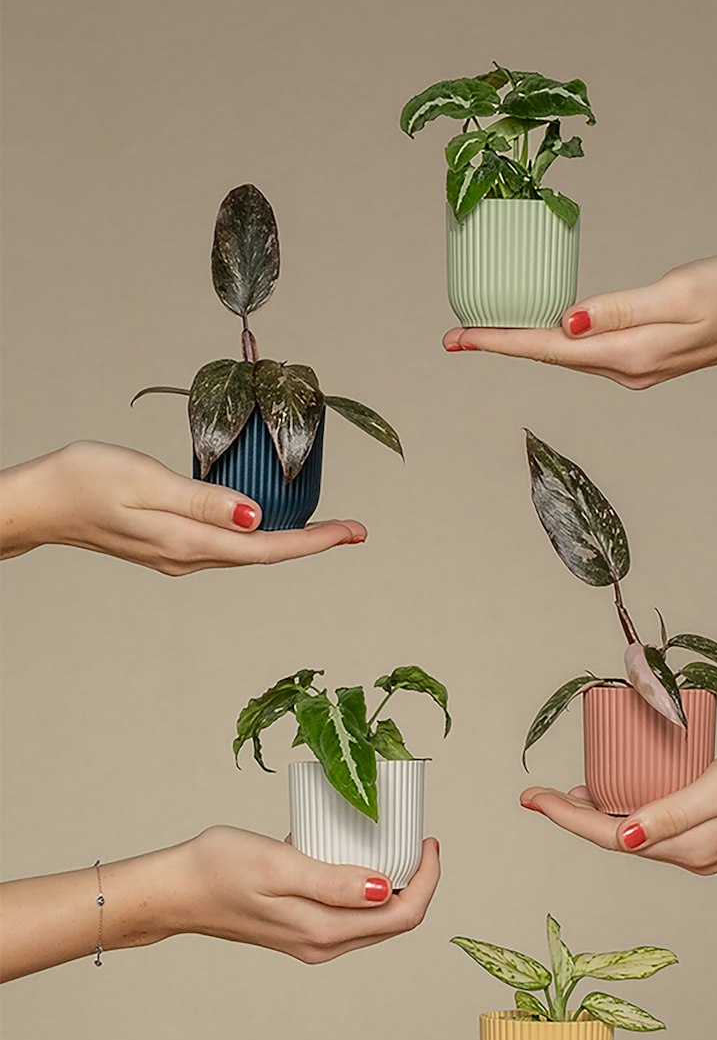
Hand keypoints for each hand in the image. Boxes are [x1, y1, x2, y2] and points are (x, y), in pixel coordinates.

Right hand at [0, 441, 365, 573]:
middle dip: (313, 543)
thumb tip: (255, 518)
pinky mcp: (167, 548)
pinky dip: (256, 537)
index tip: (353, 532)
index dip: (315, 542)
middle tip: (354, 530)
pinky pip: (225, 547)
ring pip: (246, 553)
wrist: (39, 503)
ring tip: (324, 528)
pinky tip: (265, 523)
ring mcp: (178, 556)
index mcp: (189, 543)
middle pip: (264, 555)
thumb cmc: (84, 481)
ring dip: (287, 541)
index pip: (268, 548)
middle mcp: (188, 557)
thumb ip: (204, 502)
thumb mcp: (148, 482)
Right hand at [169, 827, 440, 961]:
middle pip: (393, 921)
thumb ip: (332, 881)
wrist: (174, 889)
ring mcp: (310, 940)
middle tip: (416, 839)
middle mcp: (323, 944)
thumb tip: (383, 888)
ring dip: (392, 885)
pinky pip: (348, 913)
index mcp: (324, 931)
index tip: (428, 841)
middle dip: (416, 881)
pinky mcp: (298, 929)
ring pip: (372, 919)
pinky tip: (352, 854)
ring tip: (393, 843)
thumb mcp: (280, 864)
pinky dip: (362, 886)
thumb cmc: (219, 869)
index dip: (427, 879)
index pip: (402, 915)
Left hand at [443, 254, 716, 389]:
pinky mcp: (642, 361)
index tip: (459, 339)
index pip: (549, 348)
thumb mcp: (676, 292)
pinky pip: (586, 354)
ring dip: (526, 345)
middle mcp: (626, 369)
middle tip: (455, 336)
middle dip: (502, 345)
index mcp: (629, 352)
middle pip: (549, 358)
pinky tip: (542, 330)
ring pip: (566, 358)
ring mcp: (634, 370)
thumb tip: (566, 322)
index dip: (501, 342)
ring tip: (486, 333)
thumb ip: (619, 308)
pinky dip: (556, 343)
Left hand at [521, 728, 716, 874]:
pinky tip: (621, 789)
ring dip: (600, 814)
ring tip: (570, 791)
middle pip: (617, 838)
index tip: (532, 799)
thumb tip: (623, 837)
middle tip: (539, 793)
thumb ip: (673, 812)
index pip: (611, 837)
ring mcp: (703, 846)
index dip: (566, 818)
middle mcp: (691, 854)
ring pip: (636, 832)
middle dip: (574, 817)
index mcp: (689, 847)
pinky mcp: (712, 831)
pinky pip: (656, 824)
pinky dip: (630, 807)